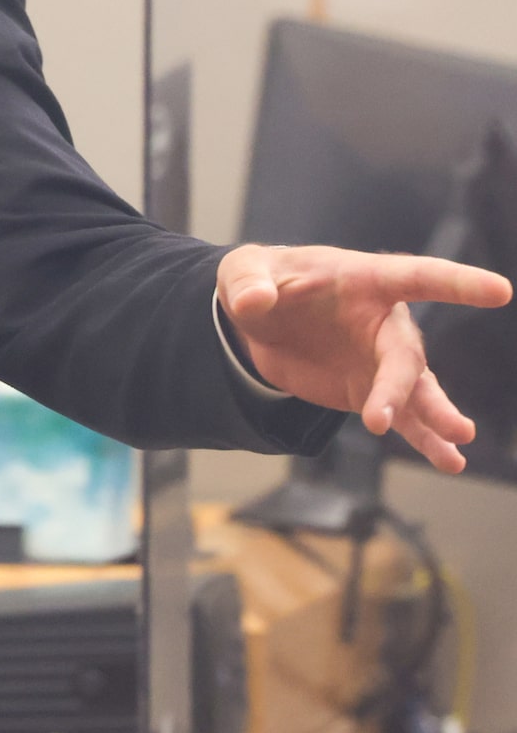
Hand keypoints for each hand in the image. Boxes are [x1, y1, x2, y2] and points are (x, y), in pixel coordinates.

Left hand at [218, 244, 512, 471]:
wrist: (257, 320)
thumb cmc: (261, 281)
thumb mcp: (243, 272)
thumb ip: (247, 283)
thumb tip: (253, 302)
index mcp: (365, 279)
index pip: (418, 277)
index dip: (458, 283)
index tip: (499, 292)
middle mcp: (385, 321)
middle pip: (404, 353)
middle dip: (400, 386)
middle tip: (382, 418)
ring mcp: (381, 359)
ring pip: (417, 390)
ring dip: (434, 417)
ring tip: (457, 446)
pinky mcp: (371, 390)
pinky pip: (405, 417)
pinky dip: (424, 439)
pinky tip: (449, 460)